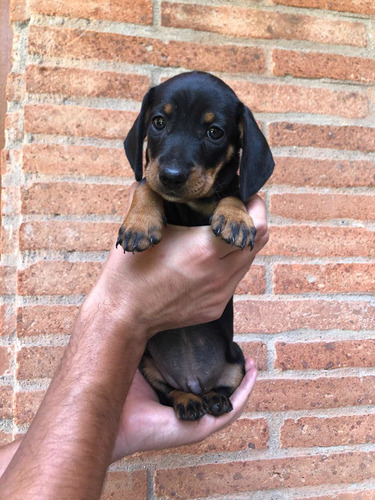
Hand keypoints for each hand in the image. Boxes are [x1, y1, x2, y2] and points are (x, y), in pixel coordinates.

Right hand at [86, 191, 268, 340]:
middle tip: (235, 208)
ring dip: (238, 242)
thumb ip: (146, 197)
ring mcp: (220, 293)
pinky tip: (204, 260)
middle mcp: (220, 273)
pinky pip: (232, 280)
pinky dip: (226, 264)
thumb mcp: (138, 229)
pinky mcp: (215, 307)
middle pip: (259, 241)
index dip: (253, 205)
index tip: (240, 194)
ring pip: (247, 261)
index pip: (254, 224)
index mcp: (205, 250)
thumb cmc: (129, 272)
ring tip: (218, 233)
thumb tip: (146, 180)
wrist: (123, 315)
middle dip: (252, 219)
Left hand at [112, 358, 256, 459]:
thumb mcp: (141, 363)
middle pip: (220, 392)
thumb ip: (152, 346)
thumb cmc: (122, 394)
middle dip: (236, 374)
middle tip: (245, 356)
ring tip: (253, 364)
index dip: (218, 366)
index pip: (204, 382)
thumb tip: (159, 319)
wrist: (112, 418)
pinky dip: (243, 394)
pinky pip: (229, 411)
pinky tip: (250, 376)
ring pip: (230, 402)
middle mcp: (190, 409)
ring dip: (244, 383)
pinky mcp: (201, 428)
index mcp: (178, 397)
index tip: (226, 348)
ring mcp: (197, 420)